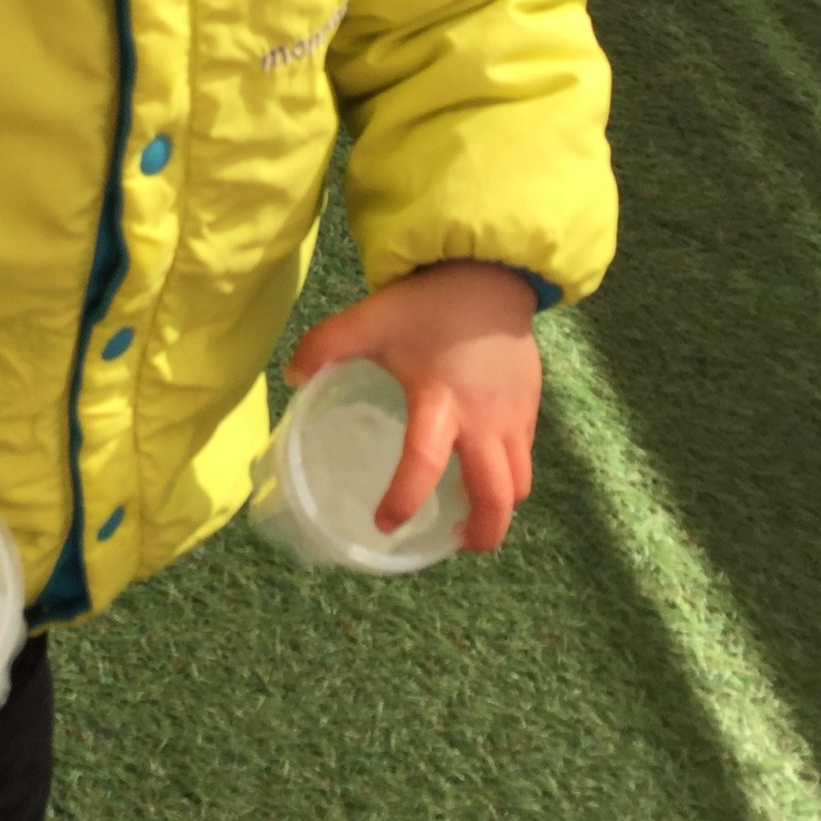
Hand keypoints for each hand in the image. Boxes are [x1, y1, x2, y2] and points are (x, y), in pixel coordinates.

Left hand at [285, 262, 540, 551]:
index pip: (425, 462)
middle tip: (453, 543)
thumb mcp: (372, 319)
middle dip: (480, 530)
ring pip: (518, 483)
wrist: (490, 277)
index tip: (383, 522)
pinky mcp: (529, 410)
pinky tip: (482, 472)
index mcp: (439, 402)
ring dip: (498, 508)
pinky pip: (524, 457)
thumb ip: (327, 345)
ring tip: (470, 517)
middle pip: (496, 494)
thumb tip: (291, 375)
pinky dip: (508, 477)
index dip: (404, 498)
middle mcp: (483, 420)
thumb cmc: (429, 305)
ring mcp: (512, 418)